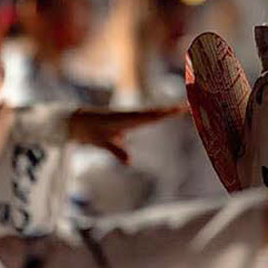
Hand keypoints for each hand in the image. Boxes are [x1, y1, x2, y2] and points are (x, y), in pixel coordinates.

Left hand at [68, 104, 188, 163]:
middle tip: (190, 106)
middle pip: (156, 112)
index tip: (182, 109)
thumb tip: (129, 161)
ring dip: (167, 111)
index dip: (167, 113)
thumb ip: (116, 151)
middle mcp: (131, 116)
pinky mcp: (127, 121)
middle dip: (173, 110)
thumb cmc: (89, 130)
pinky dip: (157, 115)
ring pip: (152, 113)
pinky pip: (145, 117)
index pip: (152, 116)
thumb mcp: (101, 142)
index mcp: (128, 119)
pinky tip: (163, 114)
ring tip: (183, 108)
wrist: (78, 122)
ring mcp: (130, 118)